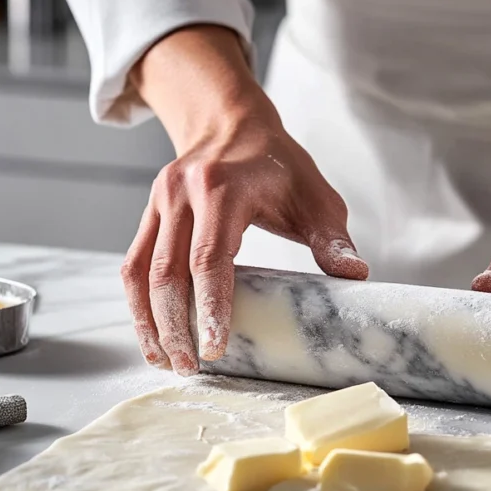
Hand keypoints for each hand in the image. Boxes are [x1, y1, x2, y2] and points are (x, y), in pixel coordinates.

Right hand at [121, 26, 366, 374]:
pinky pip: (135, 264)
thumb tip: (356, 275)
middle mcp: (182, 194)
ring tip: (165, 361)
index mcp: (222, 188)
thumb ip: (332, 238)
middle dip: (174, 326)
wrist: (233, 123)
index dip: (210, 306)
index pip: (208, 258)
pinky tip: (152, 334)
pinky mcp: (149, 214)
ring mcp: (159, 203)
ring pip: (140, 271)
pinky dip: (139, 303)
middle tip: (190, 367)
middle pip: (166, 272)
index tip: (214, 348)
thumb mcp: (316, 196)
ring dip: (148, 321)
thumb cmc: (279, 165)